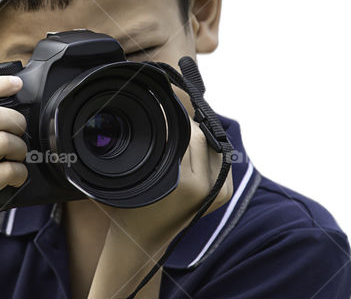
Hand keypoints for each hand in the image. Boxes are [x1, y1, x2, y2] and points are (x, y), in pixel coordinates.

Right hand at [100, 102, 234, 253]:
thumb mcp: (125, 177)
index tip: (160, 107)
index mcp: (184, 184)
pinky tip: (191, 143)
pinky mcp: (226, 193)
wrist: (143, 242)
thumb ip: (128, 149)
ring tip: (176, 129)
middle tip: (167, 115)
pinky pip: (220, 158)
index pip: (188, 132)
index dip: (173, 116)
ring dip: (197, 134)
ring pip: (213, 144)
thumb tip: (133, 117)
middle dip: (185, 124)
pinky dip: (207, 148)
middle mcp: (206, 189)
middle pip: (201, 136)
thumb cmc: (127, 208)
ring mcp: (219, 192)